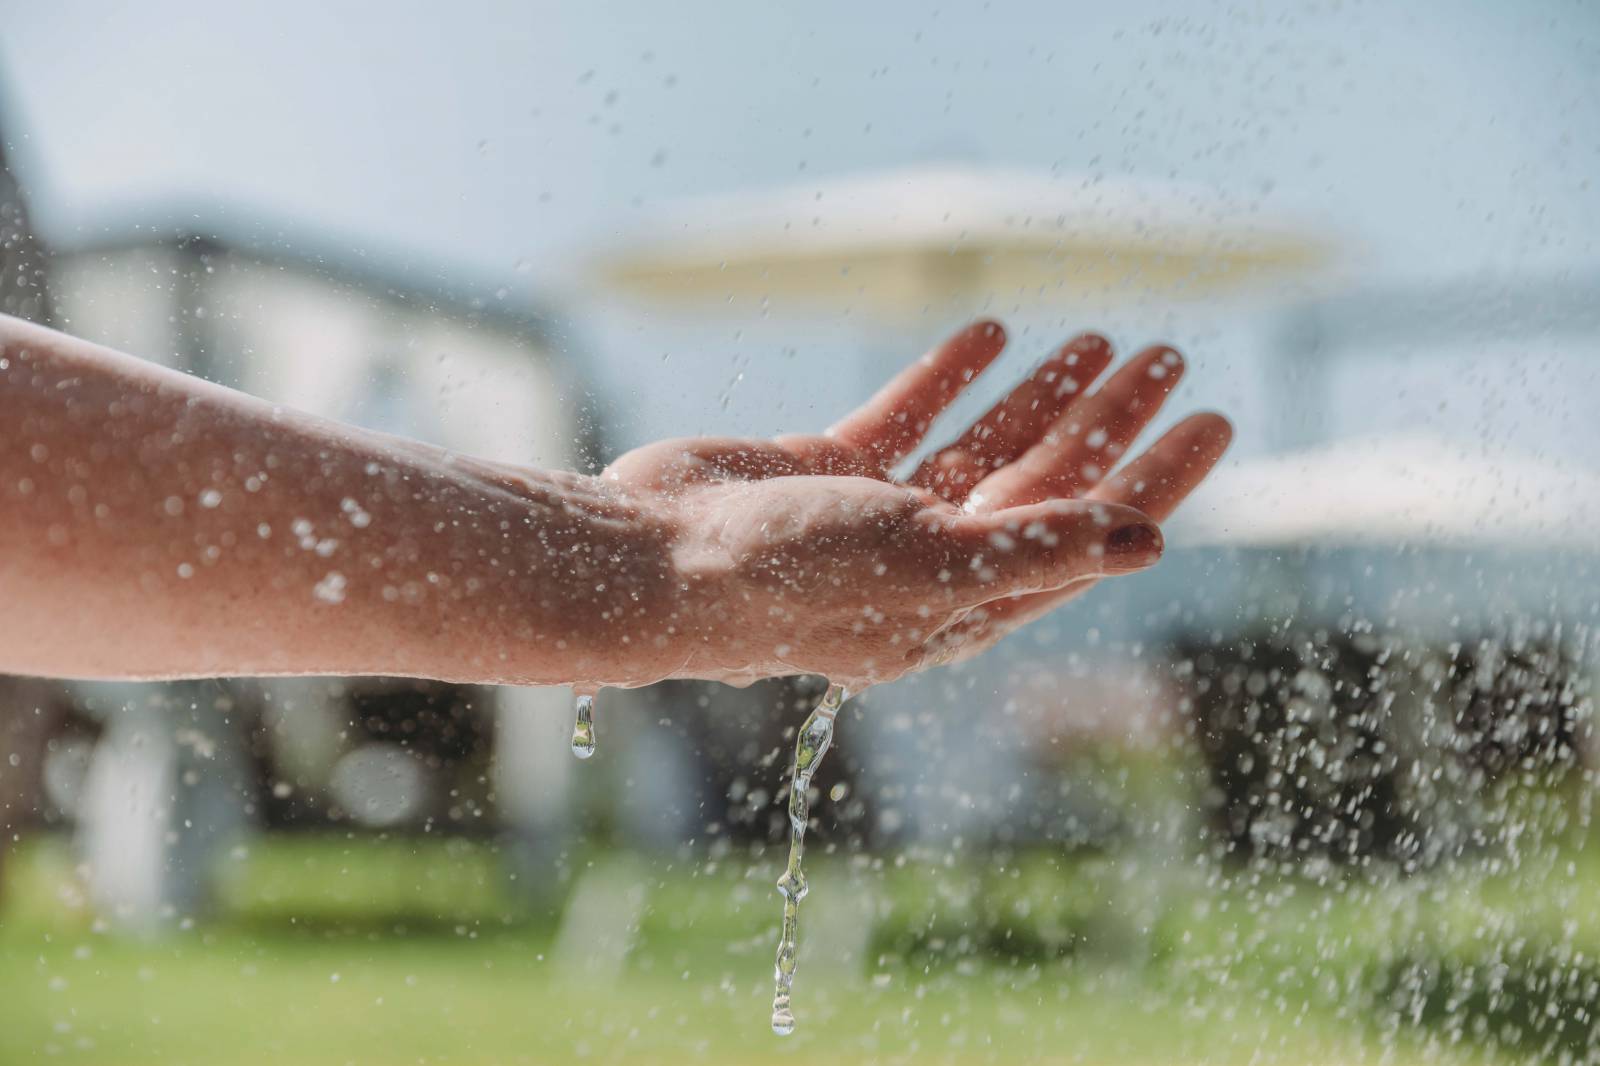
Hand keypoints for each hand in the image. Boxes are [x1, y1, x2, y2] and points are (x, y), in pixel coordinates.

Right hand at [602, 321, 1230, 689]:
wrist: (648, 557)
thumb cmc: (784, 575)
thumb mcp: (927, 562)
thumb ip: (1038, 547)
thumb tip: (1149, 541)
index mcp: (965, 604)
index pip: (1087, 536)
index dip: (1154, 478)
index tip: (1210, 418)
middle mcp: (929, 564)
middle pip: (1045, 484)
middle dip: (1109, 422)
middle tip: (1168, 355)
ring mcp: (875, 519)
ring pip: (982, 447)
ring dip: (1041, 394)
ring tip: (1098, 336)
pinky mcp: (825, 474)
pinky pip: (905, 419)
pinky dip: (949, 378)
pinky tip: (990, 334)